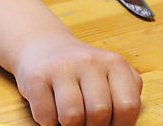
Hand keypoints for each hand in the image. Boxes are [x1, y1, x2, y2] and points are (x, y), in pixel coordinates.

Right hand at [11, 31, 141, 125]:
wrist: (41, 44)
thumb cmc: (82, 72)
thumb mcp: (111, 76)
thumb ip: (124, 99)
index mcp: (114, 63)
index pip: (127, 106)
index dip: (120, 124)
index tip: (110, 123)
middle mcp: (88, 61)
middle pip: (99, 113)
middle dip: (93, 125)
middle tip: (86, 120)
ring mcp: (60, 66)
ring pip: (72, 117)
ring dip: (70, 125)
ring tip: (69, 116)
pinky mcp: (35, 76)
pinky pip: (45, 116)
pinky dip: (48, 122)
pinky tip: (51, 109)